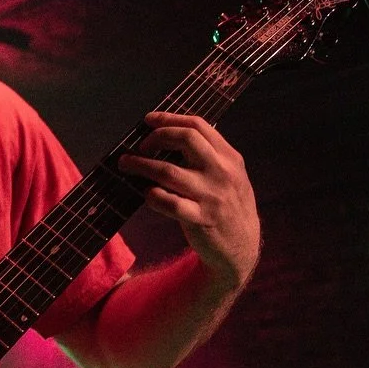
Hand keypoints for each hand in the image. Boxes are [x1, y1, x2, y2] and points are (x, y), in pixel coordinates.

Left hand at [117, 112, 260, 290]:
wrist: (242, 248)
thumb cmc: (229, 206)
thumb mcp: (230, 176)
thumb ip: (209, 156)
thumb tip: (171, 134)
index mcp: (229, 158)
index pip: (198, 126)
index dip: (169, 119)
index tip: (149, 120)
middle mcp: (222, 172)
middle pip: (186, 139)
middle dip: (157, 137)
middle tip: (140, 146)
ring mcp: (212, 196)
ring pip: (169, 171)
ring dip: (141, 165)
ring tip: (126, 164)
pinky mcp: (200, 219)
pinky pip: (169, 203)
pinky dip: (152, 195)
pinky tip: (146, 193)